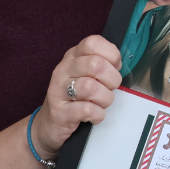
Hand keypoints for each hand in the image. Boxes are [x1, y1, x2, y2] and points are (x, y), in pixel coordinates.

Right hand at [32, 35, 122, 158]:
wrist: (50, 125)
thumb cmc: (75, 98)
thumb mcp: (86, 75)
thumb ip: (102, 64)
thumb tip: (119, 64)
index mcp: (73, 57)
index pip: (93, 42)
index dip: (111, 54)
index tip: (114, 67)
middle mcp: (63, 70)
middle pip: (96, 65)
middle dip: (112, 79)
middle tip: (109, 89)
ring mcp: (58, 90)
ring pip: (91, 87)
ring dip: (105, 98)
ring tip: (101, 103)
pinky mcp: (59, 112)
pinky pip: (87, 109)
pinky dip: (97, 114)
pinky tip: (94, 115)